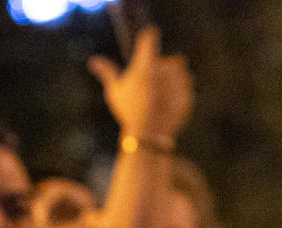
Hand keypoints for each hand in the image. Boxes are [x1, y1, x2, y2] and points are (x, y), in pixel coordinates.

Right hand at [88, 26, 192, 144]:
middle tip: (154, 85)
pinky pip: (187, 90)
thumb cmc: (128, 112)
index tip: (149, 37)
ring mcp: (178, 84)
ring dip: (175, 81)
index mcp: (145, 65)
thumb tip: (93, 61)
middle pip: (171, 60)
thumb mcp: (115, 91)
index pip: (150, 38)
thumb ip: (107, 72)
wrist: (148, 135)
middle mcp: (164, 71)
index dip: (149, 37)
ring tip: (162, 97)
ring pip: (182, 73)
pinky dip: (180, 96)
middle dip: (165, 69)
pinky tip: (169, 106)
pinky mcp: (187, 96)